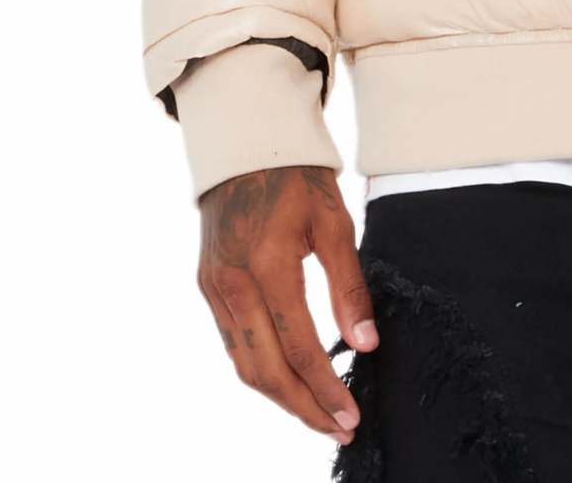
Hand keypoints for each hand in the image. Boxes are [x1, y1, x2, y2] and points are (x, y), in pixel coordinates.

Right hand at [196, 164, 377, 449]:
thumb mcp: (334, 222)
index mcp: (267, 264)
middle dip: (303, 407)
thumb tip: (365, 344)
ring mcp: (213, 287)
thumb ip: (349, 287)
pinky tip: (287, 379)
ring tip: (317, 414)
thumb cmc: (298, 177)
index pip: (300, 347)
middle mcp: (232, 283)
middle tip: (338, 427)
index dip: (326, 388)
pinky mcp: (206, 285)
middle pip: (266, 370)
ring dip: (280, 397)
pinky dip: (259, 369)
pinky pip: (232, 343)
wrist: (245, 143)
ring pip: (243, 364)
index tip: (351, 414)